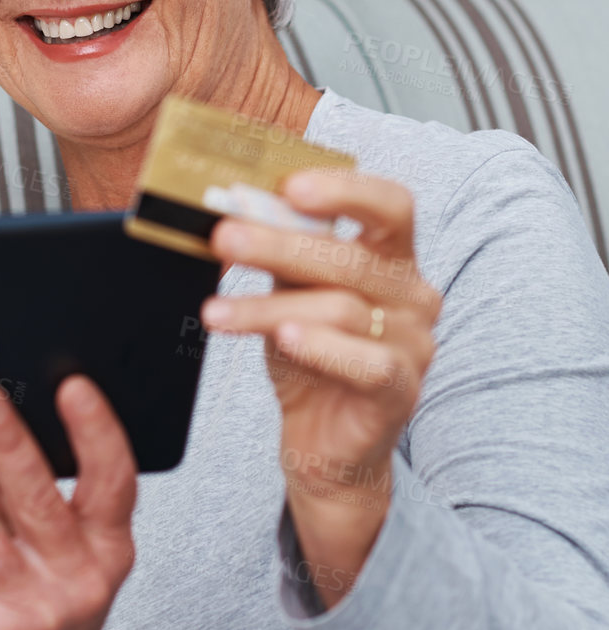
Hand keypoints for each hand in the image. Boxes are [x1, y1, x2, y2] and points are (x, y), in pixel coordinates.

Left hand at [0, 377, 135, 629]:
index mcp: (108, 550)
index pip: (113, 482)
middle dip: (7, 443)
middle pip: (39, 498)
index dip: (96, 432)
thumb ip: (34, 502)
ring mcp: (34, 609)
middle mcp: (79, 578)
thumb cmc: (45, 618)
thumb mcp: (62, 562)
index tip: (73, 386)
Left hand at [203, 170, 441, 605]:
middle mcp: (413, 296)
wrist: (325, 442)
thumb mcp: (290, 293)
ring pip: (341, 308)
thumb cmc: (309, 356)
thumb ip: (279, 251)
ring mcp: (413, 344)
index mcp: (392, 259)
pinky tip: (284, 339)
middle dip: (279, 244)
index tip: (289, 186)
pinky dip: (321, 347)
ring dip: (269, 306)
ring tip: (215, 311)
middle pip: (351, 256)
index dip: (345, 189)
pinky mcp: (400, 389)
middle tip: (223, 238)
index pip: (390, 205)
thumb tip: (237, 208)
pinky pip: (366, 362)